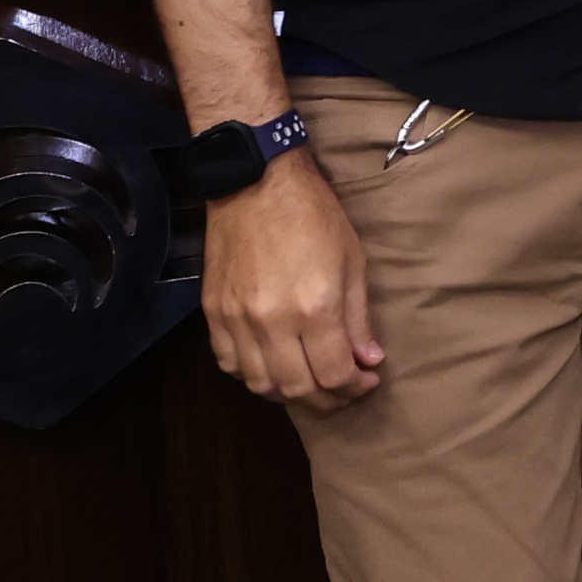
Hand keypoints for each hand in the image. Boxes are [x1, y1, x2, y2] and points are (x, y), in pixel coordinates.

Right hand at [201, 145, 381, 412]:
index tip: (367, 381)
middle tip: (342, 391)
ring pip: (260, 384)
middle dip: (327, 400)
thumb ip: (358, 317)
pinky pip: (229, 364)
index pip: (333, 375)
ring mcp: (238, 320)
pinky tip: (272, 367)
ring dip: (289, 394)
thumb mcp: (352, 259)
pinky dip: (252, 376)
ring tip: (310, 383)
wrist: (255, 181)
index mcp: (315, 306)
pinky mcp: (213, 313)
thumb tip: (367, 359)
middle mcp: (273, 321)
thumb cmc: (313, 214)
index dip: (354, 387)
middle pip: (297, 388)